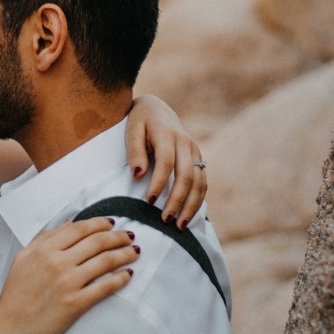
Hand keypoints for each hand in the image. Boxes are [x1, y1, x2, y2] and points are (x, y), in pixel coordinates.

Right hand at [0, 218, 137, 333]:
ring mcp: (68, 283)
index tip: (112, 223)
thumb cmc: (15, 294)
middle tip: (130, 236)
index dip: (100, 224)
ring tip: (135, 252)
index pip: (79, 229)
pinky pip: (105, 287)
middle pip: (97, 242)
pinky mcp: (76, 304)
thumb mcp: (23, 258)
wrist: (11, 329)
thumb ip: (44, 238)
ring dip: (124, 254)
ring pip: (105, 262)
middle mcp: (57, 262)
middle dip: (118, 237)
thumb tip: (69, 224)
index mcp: (44, 249)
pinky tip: (128, 275)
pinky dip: (120, 279)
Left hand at [126, 95, 206, 227]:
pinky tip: (189, 215)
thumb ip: (134, 151)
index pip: (166, 162)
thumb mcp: (131, 130)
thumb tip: (138, 174)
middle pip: (186, 175)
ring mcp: (195, 151)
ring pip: (199, 181)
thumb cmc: (139, 121)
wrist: (157, 108)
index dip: (159, 183)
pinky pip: (203, 181)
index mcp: (167, 134)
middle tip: (166, 221)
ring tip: (179, 225)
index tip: (149, 201)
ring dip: (191, 205)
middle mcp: (185, 143)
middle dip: (177, 200)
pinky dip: (198, 199)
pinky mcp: (198, 158)